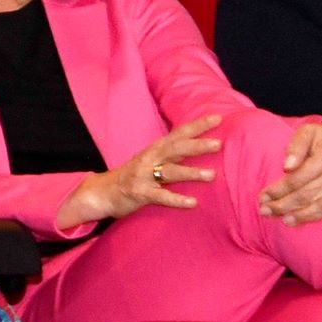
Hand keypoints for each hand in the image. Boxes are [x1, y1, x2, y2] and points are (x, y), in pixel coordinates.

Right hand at [58, 114, 223, 227]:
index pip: (179, 134)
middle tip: (219, 144)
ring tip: (212, 175)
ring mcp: (144, 175)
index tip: (218, 118)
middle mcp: (150, 158)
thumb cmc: (134, 176)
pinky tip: (192, 203)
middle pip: (175, 148)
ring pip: (169, 171)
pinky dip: (176, 199)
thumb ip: (172, 156)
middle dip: (197, 145)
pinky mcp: (139, 193)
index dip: (197, 125)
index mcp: (155, 149)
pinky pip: (160, 197)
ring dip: (190, 172)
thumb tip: (200, 149)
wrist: (102, 192)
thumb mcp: (151, 161)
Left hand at [260, 117, 321, 226]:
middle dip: (284, 206)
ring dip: (305, 216)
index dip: (278, 190)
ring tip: (287, 221)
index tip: (263, 197)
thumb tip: (287, 167)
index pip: (296, 180)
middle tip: (266, 212)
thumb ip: (295, 146)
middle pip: (308, 195)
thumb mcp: (307, 131)